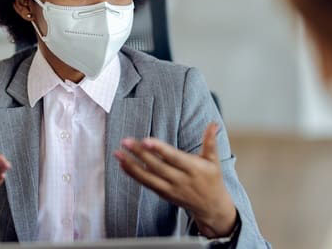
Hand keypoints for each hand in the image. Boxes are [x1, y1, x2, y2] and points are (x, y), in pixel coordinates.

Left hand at [114, 123, 236, 237]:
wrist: (211, 207)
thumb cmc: (212, 179)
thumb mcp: (213, 160)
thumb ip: (210, 141)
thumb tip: (213, 124)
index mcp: (193, 169)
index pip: (174, 157)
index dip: (160, 149)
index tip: (146, 140)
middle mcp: (180, 180)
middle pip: (157, 166)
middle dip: (140, 154)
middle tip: (126, 141)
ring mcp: (170, 189)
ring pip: (148, 177)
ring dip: (131, 165)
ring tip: (118, 153)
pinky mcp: (163, 194)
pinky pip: (146, 184)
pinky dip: (134, 175)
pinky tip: (123, 164)